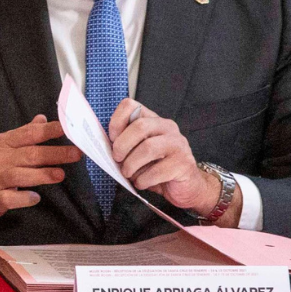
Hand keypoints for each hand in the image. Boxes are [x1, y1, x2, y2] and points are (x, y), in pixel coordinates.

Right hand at [0, 115, 79, 220]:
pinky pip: (11, 198)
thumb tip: (43, 119)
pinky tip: (35, 197)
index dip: (48, 131)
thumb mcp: (6, 146)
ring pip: (20, 175)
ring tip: (60, 175)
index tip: (67, 129)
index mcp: (3, 142)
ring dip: (41, 174)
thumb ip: (26, 133)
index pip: (28, 134)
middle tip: (76, 153)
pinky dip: (24, 198)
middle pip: (29, 154)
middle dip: (54, 154)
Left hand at [107, 98, 234, 219]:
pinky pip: (158, 170)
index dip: (116, 121)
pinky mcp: (184, 163)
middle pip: (139, 126)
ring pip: (148, 148)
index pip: (131, 105)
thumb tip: (104, 147)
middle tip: (117, 159)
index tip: (111, 139)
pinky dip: (143, 179)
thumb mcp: (137, 151)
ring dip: (131, 164)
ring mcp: (178, 144)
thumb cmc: (157, 167)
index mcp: (153, 120)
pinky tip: (141, 183)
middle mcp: (167, 127)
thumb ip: (124, 144)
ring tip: (128, 173)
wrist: (186, 186)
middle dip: (122, 145)